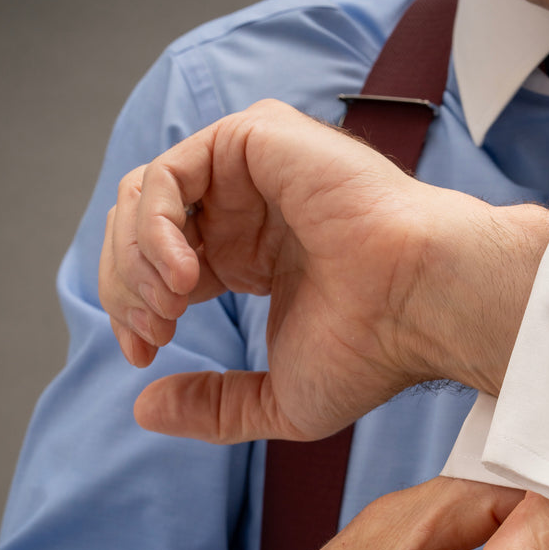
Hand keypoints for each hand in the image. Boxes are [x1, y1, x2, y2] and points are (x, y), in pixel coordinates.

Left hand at [98, 99, 548, 442]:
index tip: (146, 354)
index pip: (165, 267)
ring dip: (138, 258)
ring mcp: (253, 171)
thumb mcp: (280, 400)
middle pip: (144, 228)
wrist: (420, 305)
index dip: (138, 309)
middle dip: (128, 286)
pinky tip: (184, 273)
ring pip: (147, 195)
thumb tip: (145, 409)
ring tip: (169, 305)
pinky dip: (157, 224)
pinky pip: (170, 172)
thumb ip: (214, 408)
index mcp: (253, 257)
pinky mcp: (257, 139)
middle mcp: (249, 210)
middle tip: (151, 333)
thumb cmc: (373, 351)